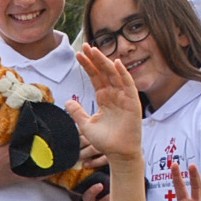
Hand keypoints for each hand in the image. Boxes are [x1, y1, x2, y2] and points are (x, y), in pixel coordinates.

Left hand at [70, 42, 142, 162]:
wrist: (118, 154)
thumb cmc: (105, 141)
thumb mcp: (86, 125)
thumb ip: (77, 112)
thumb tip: (67, 101)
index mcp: (104, 98)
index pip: (95, 77)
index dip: (87, 66)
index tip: (78, 55)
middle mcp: (114, 95)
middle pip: (104, 72)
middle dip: (95, 59)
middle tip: (85, 46)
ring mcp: (124, 97)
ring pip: (114, 75)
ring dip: (105, 62)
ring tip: (95, 50)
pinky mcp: (132, 103)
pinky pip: (129, 85)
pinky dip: (124, 74)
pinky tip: (117, 63)